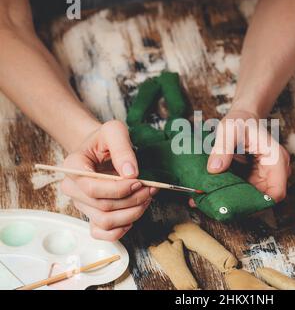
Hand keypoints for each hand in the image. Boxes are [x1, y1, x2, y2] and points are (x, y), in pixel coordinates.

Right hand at [61, 120, 157, 240]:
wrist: (100, 148)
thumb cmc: (105, 139)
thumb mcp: (114, 131)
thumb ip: (122, 149)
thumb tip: (130, 174)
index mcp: (72, 167)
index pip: (92, 189)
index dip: (119, 189)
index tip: (138, 181)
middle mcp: (73, 189)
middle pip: (103, 206)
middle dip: (132, 200)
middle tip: (150, 188)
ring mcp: (82, 204)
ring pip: (105, 221)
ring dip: (132, 213)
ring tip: (147, 198)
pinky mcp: (91, 215)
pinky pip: (102, 233)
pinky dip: (120, 230)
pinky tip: (133, 216)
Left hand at [189, 110, 289, 206]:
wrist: (243, 119)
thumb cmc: (240, 121)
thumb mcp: (229, 130)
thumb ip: (222, 148)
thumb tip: (214, 169)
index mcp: (275, 158)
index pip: (277, 192)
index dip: (262, 204)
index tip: (239, 207)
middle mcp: (275, 170)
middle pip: (266, 199)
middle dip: (245, 205)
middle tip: (221, 206)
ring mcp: (266, 176)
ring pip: (256, 198)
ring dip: (238, 201)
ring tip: (215, 201)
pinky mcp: (257, 179)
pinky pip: (248, 192)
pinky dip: (235, 194)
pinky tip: (217, 193)